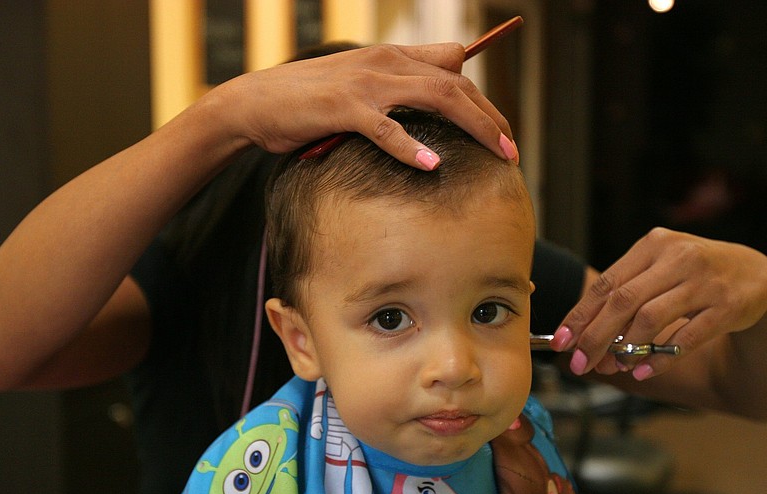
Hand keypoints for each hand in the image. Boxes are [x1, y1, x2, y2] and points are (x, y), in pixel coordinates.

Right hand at [209, 43, 516, 168]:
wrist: (255, 103)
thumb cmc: (308, 102)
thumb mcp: (357, 88)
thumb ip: (391, 94)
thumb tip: (423, 116)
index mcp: (391, 56)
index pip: (453, 66)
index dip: (482, 97)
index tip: (500, 129)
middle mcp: (385, 62)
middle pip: (456, 83)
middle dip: (490, 116)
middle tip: (511, 150)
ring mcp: (365, 83)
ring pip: (435, 97)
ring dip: (473, 126)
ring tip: (498, 153)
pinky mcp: (342, 108)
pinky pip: (385, 128)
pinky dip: (409, 146)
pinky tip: (432, 164)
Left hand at [551, 227, 766, 379]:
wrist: (756, 274)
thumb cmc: (693, 275)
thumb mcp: (660, 270)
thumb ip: (624, 295)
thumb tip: (581, 335)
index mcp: (652, 246)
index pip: (607, 283)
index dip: (580, 315)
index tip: (562, 342)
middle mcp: (677, 257)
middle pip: (623, 301)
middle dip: (596, 336)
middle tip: (581, 363)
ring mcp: (704, 281)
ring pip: (651, 318)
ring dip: (627, 348)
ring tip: (614, 367)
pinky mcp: (728, 306)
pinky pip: (687, 338)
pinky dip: (661, 358)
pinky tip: (643, 371)